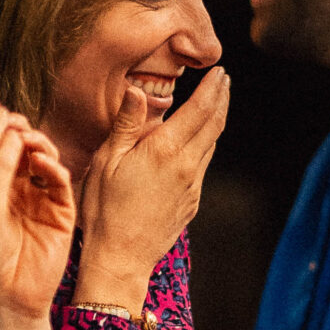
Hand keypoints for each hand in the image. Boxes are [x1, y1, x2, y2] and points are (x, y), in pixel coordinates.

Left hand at [0, 133, 77, 329]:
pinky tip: (38, 161)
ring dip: (33, 139)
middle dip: (8, 124)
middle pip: (19, 139)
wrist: (1, 301)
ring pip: (44, 152)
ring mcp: (42, 195)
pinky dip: (52, 166)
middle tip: (0, 115)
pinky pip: (62, 181)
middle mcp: (18, 184)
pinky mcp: (62, 212)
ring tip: (21, 135)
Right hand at [74, 67, 229, 316]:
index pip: (199, 110)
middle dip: (221, 98)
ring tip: (216, 104)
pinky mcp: (191, 202)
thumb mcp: (107, 160)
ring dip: (216, 121)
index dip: (212, 88)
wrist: (120, 258)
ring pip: (211, 145)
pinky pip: (203, 166)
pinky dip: (205, 146)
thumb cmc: (105, 209)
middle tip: (224, 80)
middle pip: (214, 124)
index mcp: (165, 150)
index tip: (219, 71)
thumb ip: (126, 123)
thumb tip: (137, 90)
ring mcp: (192, 186)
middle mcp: (186, 166)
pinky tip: (198, 142)